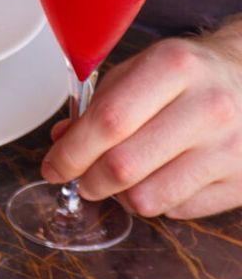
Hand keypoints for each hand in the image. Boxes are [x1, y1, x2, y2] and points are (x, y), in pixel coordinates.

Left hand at [41, 20, 241, 218]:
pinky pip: (178, 211)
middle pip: (123, 166)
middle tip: (82, 179)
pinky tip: (161, 178)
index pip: (108, 121)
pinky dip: (157, 201)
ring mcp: (231, 147)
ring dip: (120, 196)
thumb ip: (97, 106)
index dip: (71, 152)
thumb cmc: (187, 78)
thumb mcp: (139, 72)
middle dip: (88, 180)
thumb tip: (60, 143)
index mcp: (174, 67)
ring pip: (147, 198)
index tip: (53, 166)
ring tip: (121, 179)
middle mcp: (208, 107)